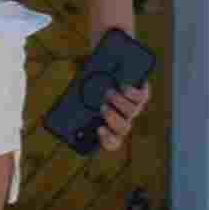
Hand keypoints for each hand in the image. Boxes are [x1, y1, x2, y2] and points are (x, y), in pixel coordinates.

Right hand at [45, 29, 154, 155]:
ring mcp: (134, 108)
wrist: (115, 67)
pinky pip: (142, 98)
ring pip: (132, 113)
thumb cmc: (94, 82)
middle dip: (113, 119)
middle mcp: (123, 119)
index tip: (99, 129)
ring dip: (120, 103)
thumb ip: (78, 94)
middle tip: (103, 107)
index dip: (107, 140)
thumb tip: (66, 94)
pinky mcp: (142, 95)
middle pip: (123, 128)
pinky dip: (133, 93)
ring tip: (110, 92)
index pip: (112, 142)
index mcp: (109, 125)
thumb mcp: (83, 89)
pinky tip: (124, 87)